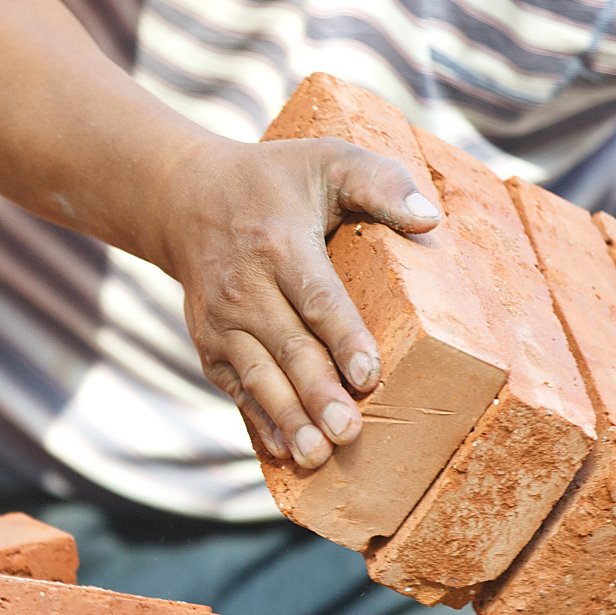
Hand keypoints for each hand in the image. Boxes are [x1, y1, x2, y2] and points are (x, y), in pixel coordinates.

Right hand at [156, 136, 440, 467]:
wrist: (186, 200)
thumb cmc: (274, 181)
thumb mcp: (328, 159)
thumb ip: (381, 182)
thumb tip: (429, 218)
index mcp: (280, 243)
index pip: (316, 296)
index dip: (342, 336)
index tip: (368, 373)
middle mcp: (245, 288)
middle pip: (288, 347)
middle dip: (316, 393)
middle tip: (347, 431)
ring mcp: (223, 323)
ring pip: (259, 377)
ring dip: (288, 419)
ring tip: (317, 455)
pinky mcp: (211, 347)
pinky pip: (237, 390)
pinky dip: (259, 422)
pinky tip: (284, 452)